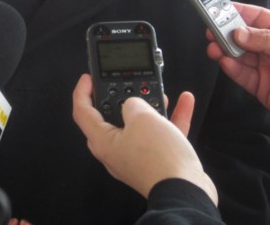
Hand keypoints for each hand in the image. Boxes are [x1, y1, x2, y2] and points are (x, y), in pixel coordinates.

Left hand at [71, 74, 216, 204]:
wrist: (186, 192)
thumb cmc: (159, 159)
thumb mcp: (141, 118)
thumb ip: (133, 103)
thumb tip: (135, 105)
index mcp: (103, 142)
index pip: (83, 112)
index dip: (82, 91)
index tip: (88, 77)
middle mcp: (117, 151)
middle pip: (111, 119)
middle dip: (120, 98)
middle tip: (127, 83)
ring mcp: (138, 157)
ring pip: (139, 125)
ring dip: (150, 106)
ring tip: (159, 91)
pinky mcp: (159, 161)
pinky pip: (162, 134)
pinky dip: (171, 117)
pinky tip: (184, 102)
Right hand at [205, 3, 269, 117]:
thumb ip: (263, 38)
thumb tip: (238, 33)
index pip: (254, 16)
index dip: (236, 11)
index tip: (219, 9)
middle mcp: (268, 46)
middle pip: (241, 37)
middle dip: (225, 33)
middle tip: (211, 31)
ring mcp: (262, 65)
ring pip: (238, 55)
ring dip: (224, 50)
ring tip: (214, 48)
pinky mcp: (258, 84)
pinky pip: (241, 74)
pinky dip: (231, 68)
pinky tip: (225, 61)